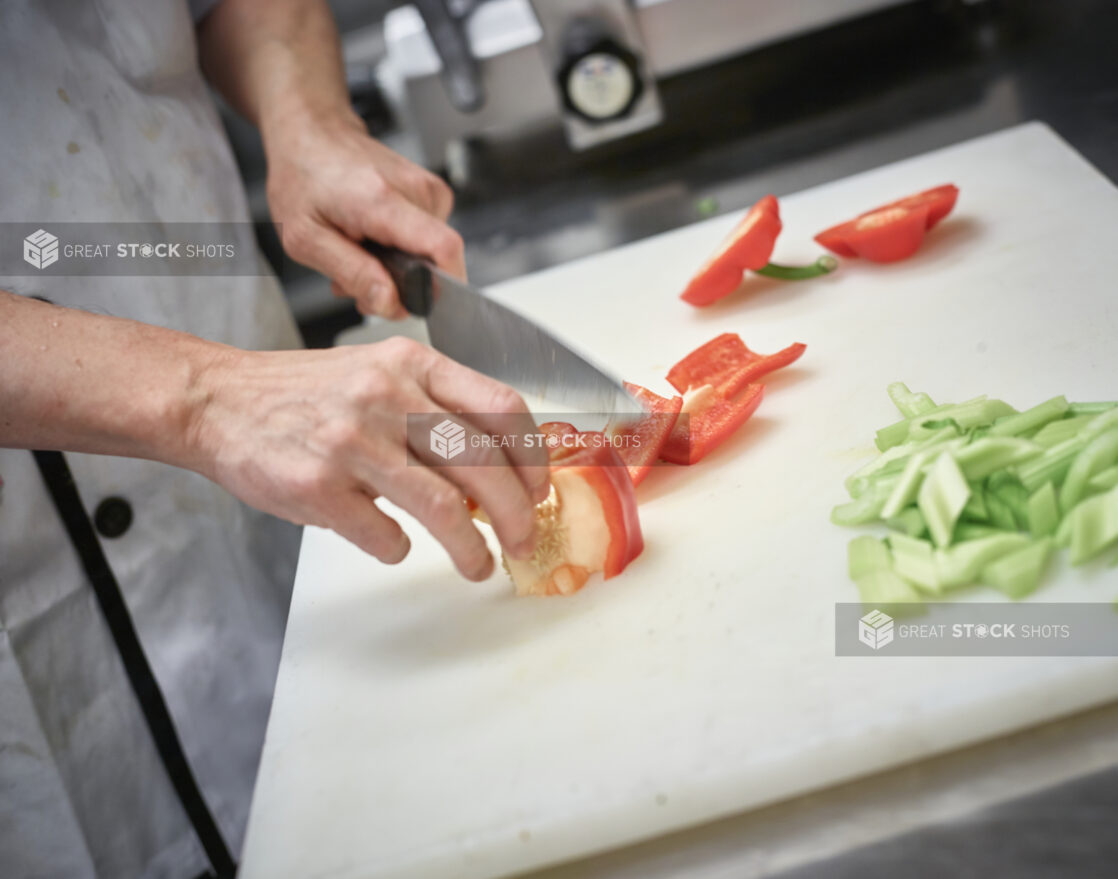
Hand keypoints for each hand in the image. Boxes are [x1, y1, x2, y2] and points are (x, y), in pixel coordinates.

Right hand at [190, 336, 548, 579]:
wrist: (217, 401)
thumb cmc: (305, 393)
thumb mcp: (378, 372)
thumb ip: (435, 407)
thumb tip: (496, 470)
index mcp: (411, 364)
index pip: (502, 406)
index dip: (532, 456)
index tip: (539, 487)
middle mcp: (388, 398)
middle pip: (484, 465)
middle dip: (517, 514)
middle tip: (523, 539)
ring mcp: (352, 443)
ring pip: (445, 509)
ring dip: (472, 549)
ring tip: (479, 565)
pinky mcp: (319, 488)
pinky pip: (386, 537)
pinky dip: (400, 550)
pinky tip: (395, 544)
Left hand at [265, 112, 464, 318]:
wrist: (311, 135)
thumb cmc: (303, 178)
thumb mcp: (305, 239)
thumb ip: (352, 274)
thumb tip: (391, 303)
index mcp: (383, 201)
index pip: (444, 249)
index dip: (440, 287)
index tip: (410, 300)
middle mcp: (415, 191)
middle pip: (435, 262)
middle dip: (400, 285)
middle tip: (357, 277)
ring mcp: (427, 189)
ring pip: (430, 256)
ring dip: (396, 269)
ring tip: (360, 251)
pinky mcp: (432, 194)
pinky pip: (428, 241)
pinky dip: (402, 250)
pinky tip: (374, 238)